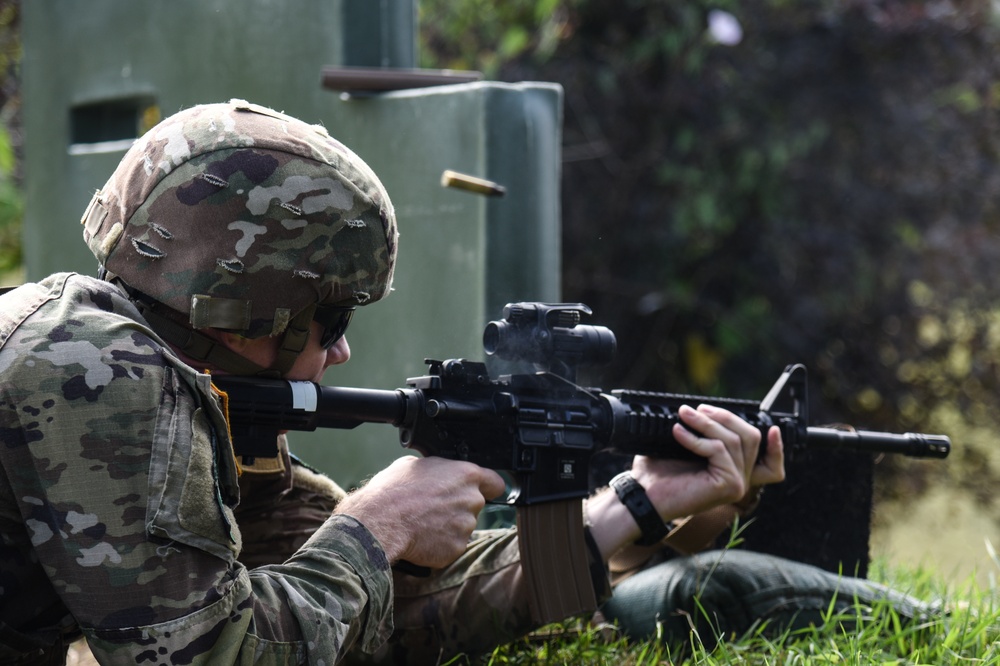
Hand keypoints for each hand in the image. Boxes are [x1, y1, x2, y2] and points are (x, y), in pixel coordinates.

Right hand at [336, 456, 505, 568]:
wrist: (380, 521)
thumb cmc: (393, 490)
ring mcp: (466, 526)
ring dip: (448, 526)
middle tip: (433, 507)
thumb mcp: (415, 465)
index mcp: (466, 475)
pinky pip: (451, 545)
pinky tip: (421, 537)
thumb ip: (438, 470)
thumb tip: (438, 474)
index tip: (482, 491)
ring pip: (462, 526)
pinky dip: (439, 544)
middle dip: (458, 507)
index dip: (488, 487)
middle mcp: (472, 500)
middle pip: (474, 505)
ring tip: (422, 522)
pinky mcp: (456, 548)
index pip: (496, 483)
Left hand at [587, 404, 784, 557]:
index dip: (778, 448)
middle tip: (697, 409)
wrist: (643, 496)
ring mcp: (737, 485)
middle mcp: (740, 481)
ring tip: (683, 415)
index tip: (775, 429)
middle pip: (751, 438)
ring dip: (706, 423)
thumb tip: (708, 411)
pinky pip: (718, 449)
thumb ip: (705, 434)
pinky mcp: (729, 486)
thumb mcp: (685, 447)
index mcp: (733, 473)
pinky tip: (678, 433)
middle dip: (725, 417)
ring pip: (733, 440)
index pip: (771, 467)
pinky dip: (696, 437)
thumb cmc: (658, 474)